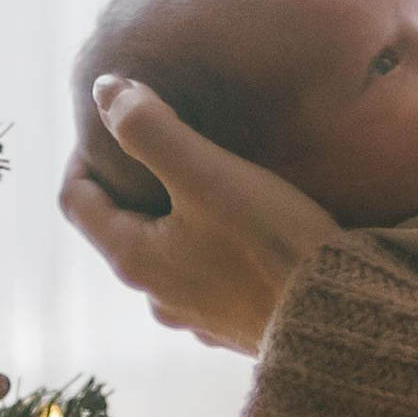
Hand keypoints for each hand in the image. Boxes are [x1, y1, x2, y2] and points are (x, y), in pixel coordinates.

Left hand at [58, 81, 337, 355]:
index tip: (114, 121)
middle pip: (122, 227)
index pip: (76, 200)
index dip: (84, 155)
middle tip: (164, 143)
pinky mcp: (235, 326)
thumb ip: (149, 129)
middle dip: (134, 184)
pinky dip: (211, 249)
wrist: (341, 321)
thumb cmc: (272, 245)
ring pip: (168, 255)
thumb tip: (104, 90)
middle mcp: (155, 296)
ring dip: (176, 218)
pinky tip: (244, 232)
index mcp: (134, 258)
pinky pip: (208, 279)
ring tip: (209, 183)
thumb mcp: (206, 175)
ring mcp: (195, 316)